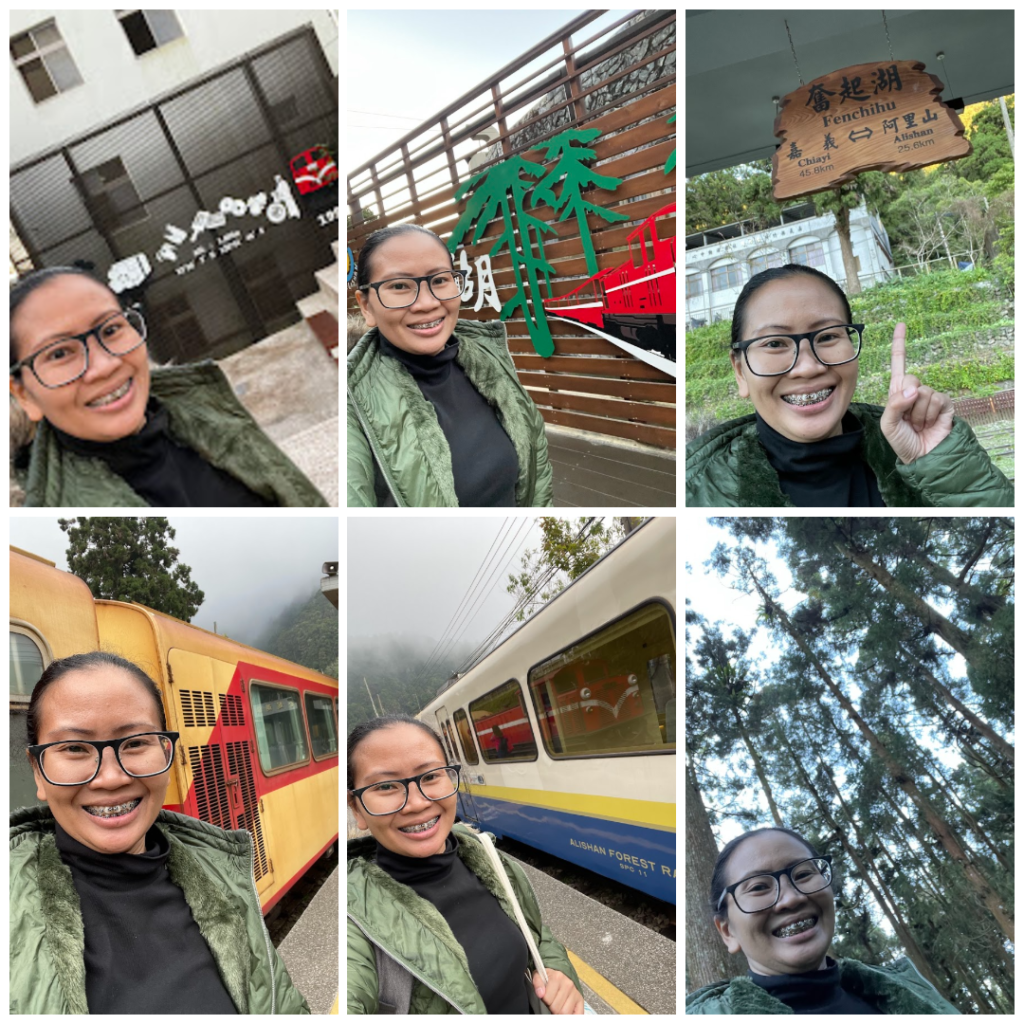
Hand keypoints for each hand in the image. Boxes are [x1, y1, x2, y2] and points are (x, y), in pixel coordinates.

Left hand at [533, 968, 583, 1014]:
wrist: (559, 974)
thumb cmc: (548, 978)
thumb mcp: (539, 976)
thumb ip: (537, 983)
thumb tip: (540, 993)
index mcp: (557, 977)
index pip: (548, 999)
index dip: (545, 1001)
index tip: (545, 998)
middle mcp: (568, 984)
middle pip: (556, 1008)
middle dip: (551, 1007)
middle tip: (551, 1002)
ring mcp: (575, 992)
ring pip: (565, 1012)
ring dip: (560, 1012)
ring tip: (557, 1005)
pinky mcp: (580, 999)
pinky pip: (578, 1014)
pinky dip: (572, 1016)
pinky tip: (566, 1012)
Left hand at [879, 322, 952, 464]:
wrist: (922, 456)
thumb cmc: (902, 441)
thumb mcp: (888, 424)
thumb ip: (895, 405)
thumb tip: (913, 389)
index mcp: (897, 392)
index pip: (899, 364)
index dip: (899, 344)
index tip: (901, 324)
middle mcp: (914, 391)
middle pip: (910, 378)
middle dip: (906, 400)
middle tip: (908, 419)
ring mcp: (930, 397)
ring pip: (923, 392)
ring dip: (918, 413)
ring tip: (918, 424)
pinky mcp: (944, 404)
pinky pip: (936, 399)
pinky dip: (930, 414)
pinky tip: (929, 424)